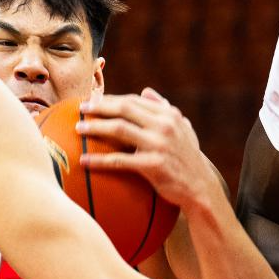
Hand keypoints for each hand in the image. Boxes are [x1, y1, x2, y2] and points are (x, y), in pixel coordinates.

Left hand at [77, 88, 216, 208]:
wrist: (200, 187)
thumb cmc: (187, 157)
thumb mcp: (182, 129)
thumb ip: (165, 109)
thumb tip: (145, 91)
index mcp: (168, 115)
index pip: (134, 100)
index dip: (111, 99)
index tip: (93, 100)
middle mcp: (164, 126)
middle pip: (123, 109)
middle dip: (98, 106)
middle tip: (80, 108)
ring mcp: (158, 145)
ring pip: (119, 130)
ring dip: (94, 127)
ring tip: (78, 128)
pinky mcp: (152, 165)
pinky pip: (118, 161)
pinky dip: (98, 160)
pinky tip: (84, 161)